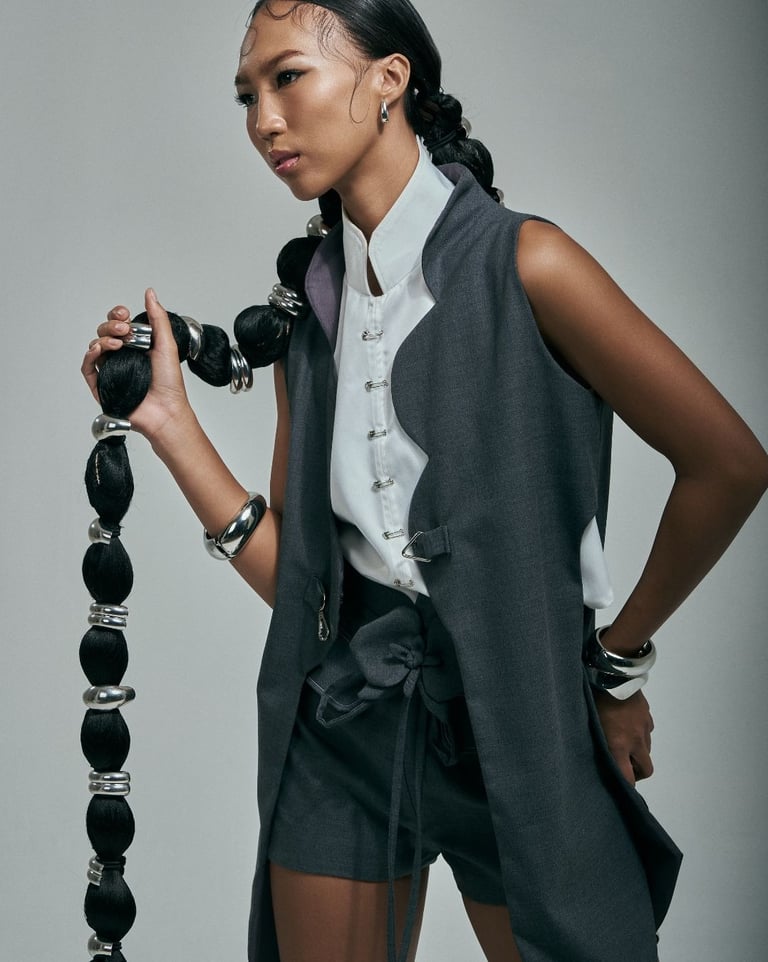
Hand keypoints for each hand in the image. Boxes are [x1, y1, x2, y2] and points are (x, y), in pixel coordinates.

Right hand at [81, 288, 191, 440]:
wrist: (166, 410)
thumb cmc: (170, 384)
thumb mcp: (166, 344)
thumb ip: (158, 318)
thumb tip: (150, 294)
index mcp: (136, 346)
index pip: (119, 324)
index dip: (118, 316)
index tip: (125, 314)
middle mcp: (122, 357)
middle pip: (105, 332)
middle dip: (111, 326)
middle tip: (125, 331)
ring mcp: (111, 370)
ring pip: (95, 347)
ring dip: (103, 339)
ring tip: (118, 343)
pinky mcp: (102, 385)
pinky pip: (88, 368)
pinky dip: (90, 356)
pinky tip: (98, 350)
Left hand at [594, 689, 653, 785]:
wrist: (612, 675)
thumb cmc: (594, 700)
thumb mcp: (591, 725)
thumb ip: (598, 744)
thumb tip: (596, 758)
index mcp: (618, 745)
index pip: (628, 778)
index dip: (626, 787)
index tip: (619, 788)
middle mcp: (635, 740)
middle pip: (646, 770)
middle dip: (637, 772)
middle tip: (624, 765)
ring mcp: (644, 727)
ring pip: (647, 750)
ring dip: (638, 751)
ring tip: (622, 740)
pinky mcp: (648, 715)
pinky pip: (647, 731)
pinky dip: (640, 733)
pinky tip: (627, 723)